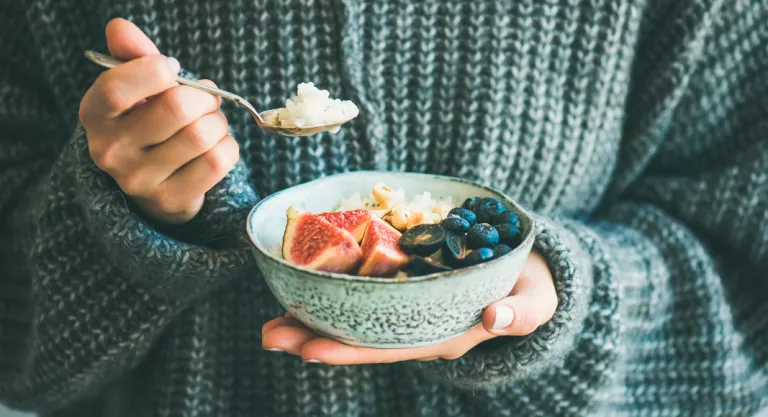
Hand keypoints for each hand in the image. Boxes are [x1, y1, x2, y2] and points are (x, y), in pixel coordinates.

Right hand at [79, 18, 238, 224]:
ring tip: (210, 124)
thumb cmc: (148, 123)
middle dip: (204, 97)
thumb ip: (133, 56)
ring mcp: (140, 180)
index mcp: (95, 115)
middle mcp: (110, 151)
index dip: (155, 71)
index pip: (117, 88)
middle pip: (176, 108)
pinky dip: (228, 146)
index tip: (172, 69)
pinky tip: (216, 146)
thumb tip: (119, 27)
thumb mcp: (138, 89)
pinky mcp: (171, 200)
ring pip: (202, 135)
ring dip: (218, 123)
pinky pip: (218, 160)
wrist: (155, 183)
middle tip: (206, 100)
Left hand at [262, 251, 556, 363]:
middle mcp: (419, 329)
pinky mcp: (407, 288)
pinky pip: (365, 296)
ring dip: (313, 320)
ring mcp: (410, 310)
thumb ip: (523, 312)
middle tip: (268, 334)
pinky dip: (334, 294)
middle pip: (360, 339)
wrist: (530, 273)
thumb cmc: (533, 289)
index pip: (389, 349)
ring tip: (271, 320)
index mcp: (444, 336)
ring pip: (355, 320)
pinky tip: (305, 287)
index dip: (349, 351)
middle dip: (314, 339)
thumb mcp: (537, 300)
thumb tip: (498, 318)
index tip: (308, 350)